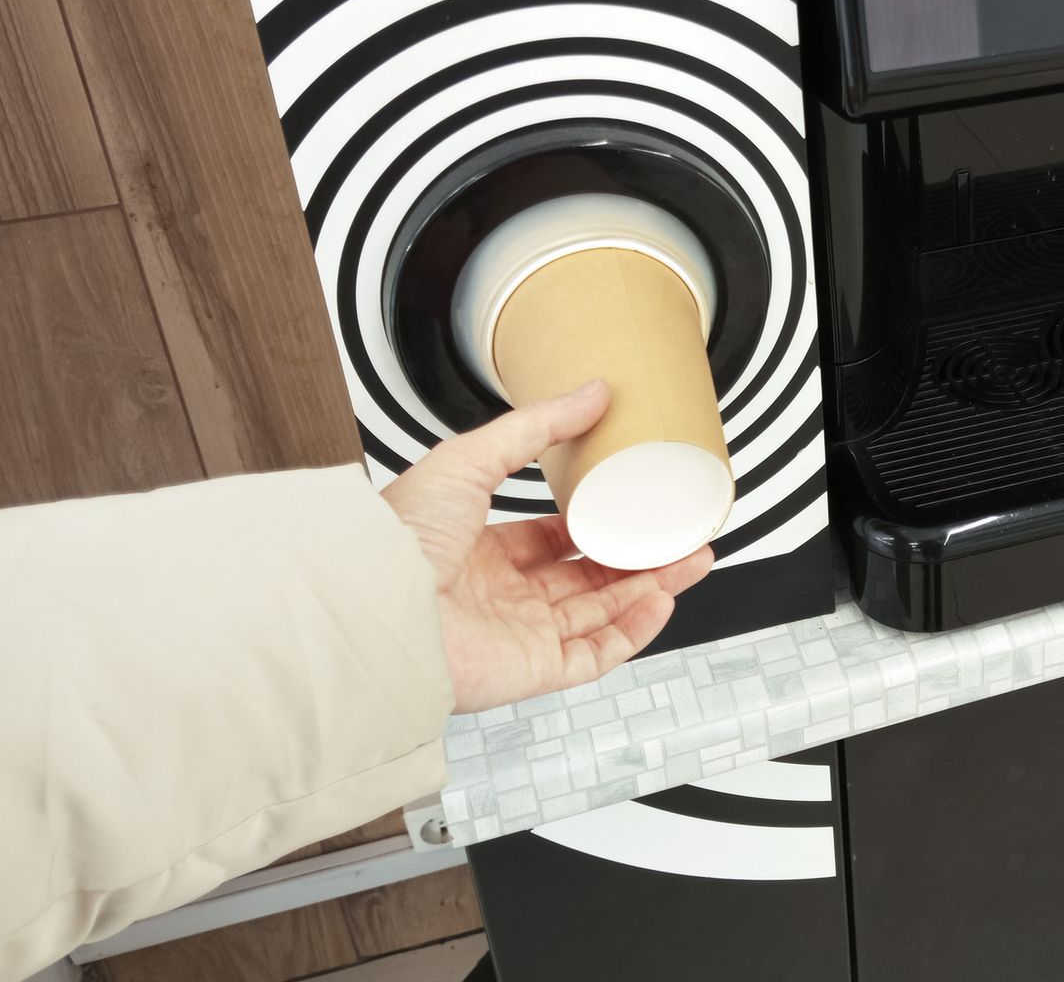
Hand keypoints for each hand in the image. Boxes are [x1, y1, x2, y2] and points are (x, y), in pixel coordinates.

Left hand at [382, 381, 713, 712]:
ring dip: (649, 588)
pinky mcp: (530, 671)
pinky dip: (633, 631)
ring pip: (600, 614)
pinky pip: (595, 656)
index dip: (592, 525)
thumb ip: (536, 426)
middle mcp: (497, 597)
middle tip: (678, 535)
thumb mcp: (470, 458)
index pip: (547, 539)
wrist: (372, 606)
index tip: (631, 507)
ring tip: (691, 558)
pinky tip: (660, 600)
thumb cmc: (400, 537)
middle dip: (637, 558)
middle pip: (585, 579)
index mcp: (476, 551)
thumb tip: (592, 392)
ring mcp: (516, 636)